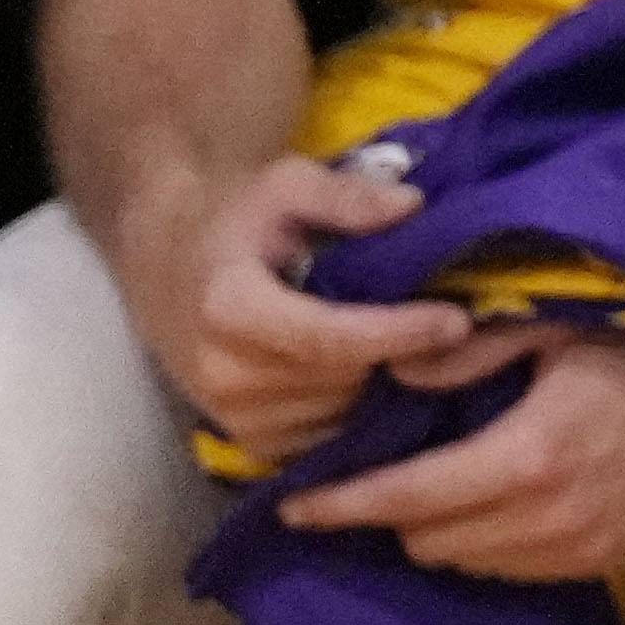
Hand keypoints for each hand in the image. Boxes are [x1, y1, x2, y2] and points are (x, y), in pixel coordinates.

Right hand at [113, 151, 464, 456]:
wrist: (168, 264)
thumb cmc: (237, 217)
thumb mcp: (288, 183)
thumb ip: (348, 197)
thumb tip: (414, 208)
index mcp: (231, 308)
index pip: (329, 337)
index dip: (398, 333)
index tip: (457, 321)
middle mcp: (225, 373)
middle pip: (341, 379)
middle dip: (396, 354)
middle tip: (446, 324)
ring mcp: (231, 416)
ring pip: (338, 414)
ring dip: (377, 384)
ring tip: (405, 343)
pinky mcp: (245, 441)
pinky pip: (322, 440)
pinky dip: (354, 411)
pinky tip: (373, 372)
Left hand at [272, 325, 624, 572]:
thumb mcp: (560, 319)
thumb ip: (471, 348)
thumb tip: (389, 369)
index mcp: (528, 459)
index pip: (403, 499)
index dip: (340, 503)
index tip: (293, 501)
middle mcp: (549, 521)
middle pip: (427, 540)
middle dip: (390, 510)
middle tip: (373, 470)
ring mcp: (583, 548)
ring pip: (467, 563)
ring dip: (441, 528)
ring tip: (432, 481)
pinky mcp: (612, 558)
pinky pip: (515, 569)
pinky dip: (488, 542)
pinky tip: (493, 497)